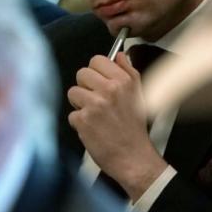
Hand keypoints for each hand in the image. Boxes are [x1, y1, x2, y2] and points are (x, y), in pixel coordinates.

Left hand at [68, 51, 167, 199]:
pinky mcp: (83, 120)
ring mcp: (94, 105)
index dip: (95, 71)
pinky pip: (72, 113)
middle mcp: (109, 90)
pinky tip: (92, 128)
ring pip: (73, 92)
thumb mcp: (139, 95)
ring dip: (80, 104)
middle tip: (96, 101)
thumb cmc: (134, 128)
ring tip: (93, 115)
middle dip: (85, 87)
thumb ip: (128, 71)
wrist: (133, 156)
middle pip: (81, 74)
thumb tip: (119, 55)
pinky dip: (79, 122)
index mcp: (123, 81)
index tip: (98, 82)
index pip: (97, 60)